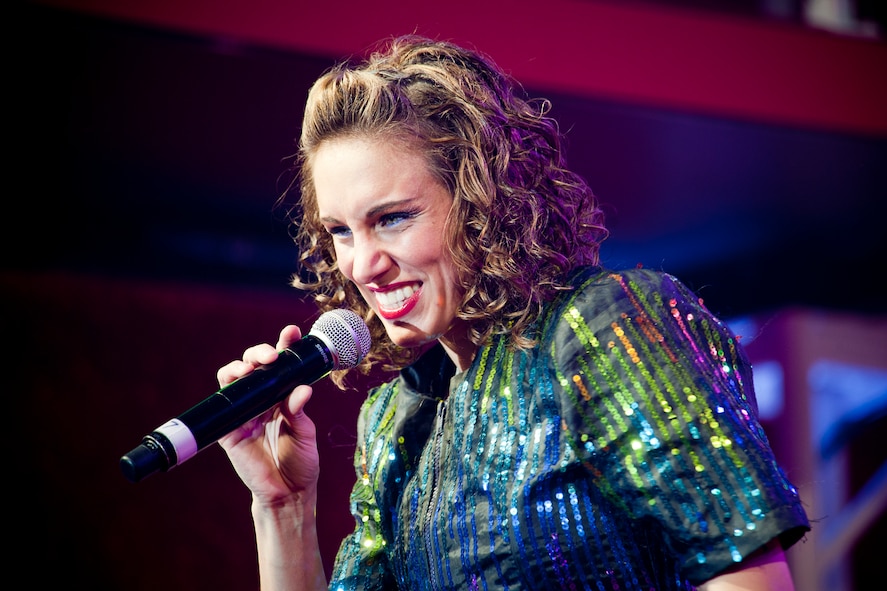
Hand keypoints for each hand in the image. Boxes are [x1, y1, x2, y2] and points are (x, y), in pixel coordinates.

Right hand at [216, 325, 320, 505]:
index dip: (285, 346)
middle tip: (273, 355)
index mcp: (282, 396)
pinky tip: (241, 383)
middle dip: (260, 352)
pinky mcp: (229, 428)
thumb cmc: (300, 462)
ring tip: (254, 366)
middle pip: (254, 365)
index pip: (282, 365)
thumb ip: (299, 411)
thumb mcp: (305, 433)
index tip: (292, 332)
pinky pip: (224, 404)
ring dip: (241, 366)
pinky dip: (231, 390)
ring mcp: (244, 412)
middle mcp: (262, 400)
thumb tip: (301, 389)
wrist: (288, 493)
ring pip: (234, 378)